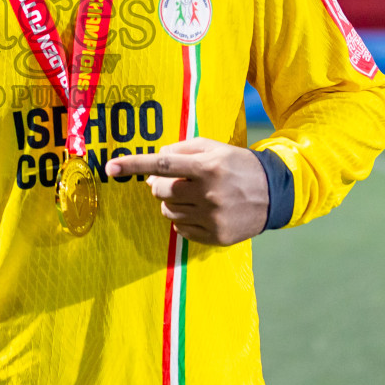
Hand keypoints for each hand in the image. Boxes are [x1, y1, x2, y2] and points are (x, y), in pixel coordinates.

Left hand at [106, 137, 269, 245]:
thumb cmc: (237, 165)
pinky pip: (181, 230)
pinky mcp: (216, 237)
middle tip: (177, 181)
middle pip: (160, 191)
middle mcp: (208, 194)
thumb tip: (154, 164)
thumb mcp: (214, 148)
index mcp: (207, 167)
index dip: (133, 165)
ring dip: (172, 203)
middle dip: (161, 185)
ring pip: (168, 211)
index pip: (161, 165)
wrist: (274, 193)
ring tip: (193, 196)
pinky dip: (184, 220)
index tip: (110, 166)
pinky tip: (202, 211)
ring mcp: (212, 218)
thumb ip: (182, 150)